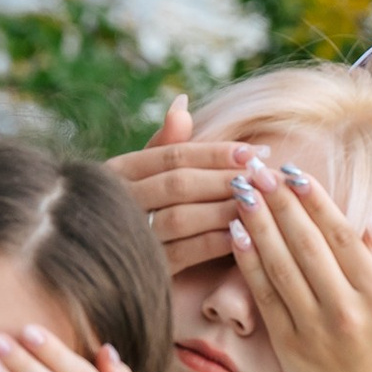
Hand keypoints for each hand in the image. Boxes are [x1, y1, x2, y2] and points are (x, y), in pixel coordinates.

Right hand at [106, 94, 271, 273]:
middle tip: (265, 177)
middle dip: (227, 178)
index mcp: (117, 171)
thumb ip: (164, 144)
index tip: (255, 152)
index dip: (217, 152)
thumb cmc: (136, 211)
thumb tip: (183, 102)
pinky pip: (184, 253)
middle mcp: (117, 200)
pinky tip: (244, 234)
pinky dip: (215, 242)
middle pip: (180, 183)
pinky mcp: (143, 269)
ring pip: (182, 217)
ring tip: (260, 201)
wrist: (106, 269)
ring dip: (225, 207)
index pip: (174, 155)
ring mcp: (127, 236)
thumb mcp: (145, 175)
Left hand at [224, 158, 371, 371]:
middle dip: (280, 202)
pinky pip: (264, 295)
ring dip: (259, 224)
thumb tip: (367, 225)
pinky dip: (249, 262)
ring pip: (281, 265)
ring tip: (241, 191)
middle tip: (258, 170)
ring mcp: (313, 327)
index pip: (340, 235)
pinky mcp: (288, 344)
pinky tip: (236, 233)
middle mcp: (345, 308)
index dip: (314, 200)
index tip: (294, 172)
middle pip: (306, 244)